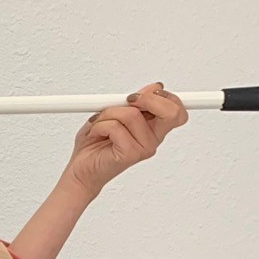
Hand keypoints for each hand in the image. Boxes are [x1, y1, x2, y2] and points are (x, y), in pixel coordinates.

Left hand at [60, 81, 187, 201]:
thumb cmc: (95, 144)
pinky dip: (99, 125)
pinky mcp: (130, 154)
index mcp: (153, 128)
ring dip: (108, 113)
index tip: (140, 94)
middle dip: (147, 99)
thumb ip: (135, 102)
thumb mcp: (115, 113)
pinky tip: (95, 133)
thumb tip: (154, 88)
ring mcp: (144, 148)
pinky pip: (115, 126)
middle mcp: (152, 139)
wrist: (80, 170)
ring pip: (132, 114)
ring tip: (98, 123)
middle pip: (172, 112)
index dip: (164, 95)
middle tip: (126, 100)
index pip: (177, 110)